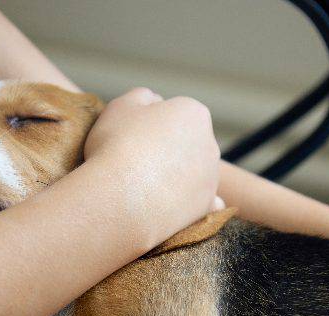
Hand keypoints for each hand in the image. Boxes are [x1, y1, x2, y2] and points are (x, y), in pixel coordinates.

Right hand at [84, 87, 222, 238]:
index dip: (150, 125)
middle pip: (187, 144)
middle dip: (168, 151)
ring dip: (176, 177)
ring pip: (193, 174)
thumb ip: (142, 96)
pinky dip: (192, 203)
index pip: (174, 114)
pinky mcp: (206, 205)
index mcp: (194, 113)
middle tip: (136, 163)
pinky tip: (173, 204)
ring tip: (143, 187)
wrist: (119, 197)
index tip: (130, 138)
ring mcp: (212, 177)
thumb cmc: (116, 145)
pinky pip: (203, 202)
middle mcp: (211, 143)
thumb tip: (156, 101)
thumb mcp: (121, 106)